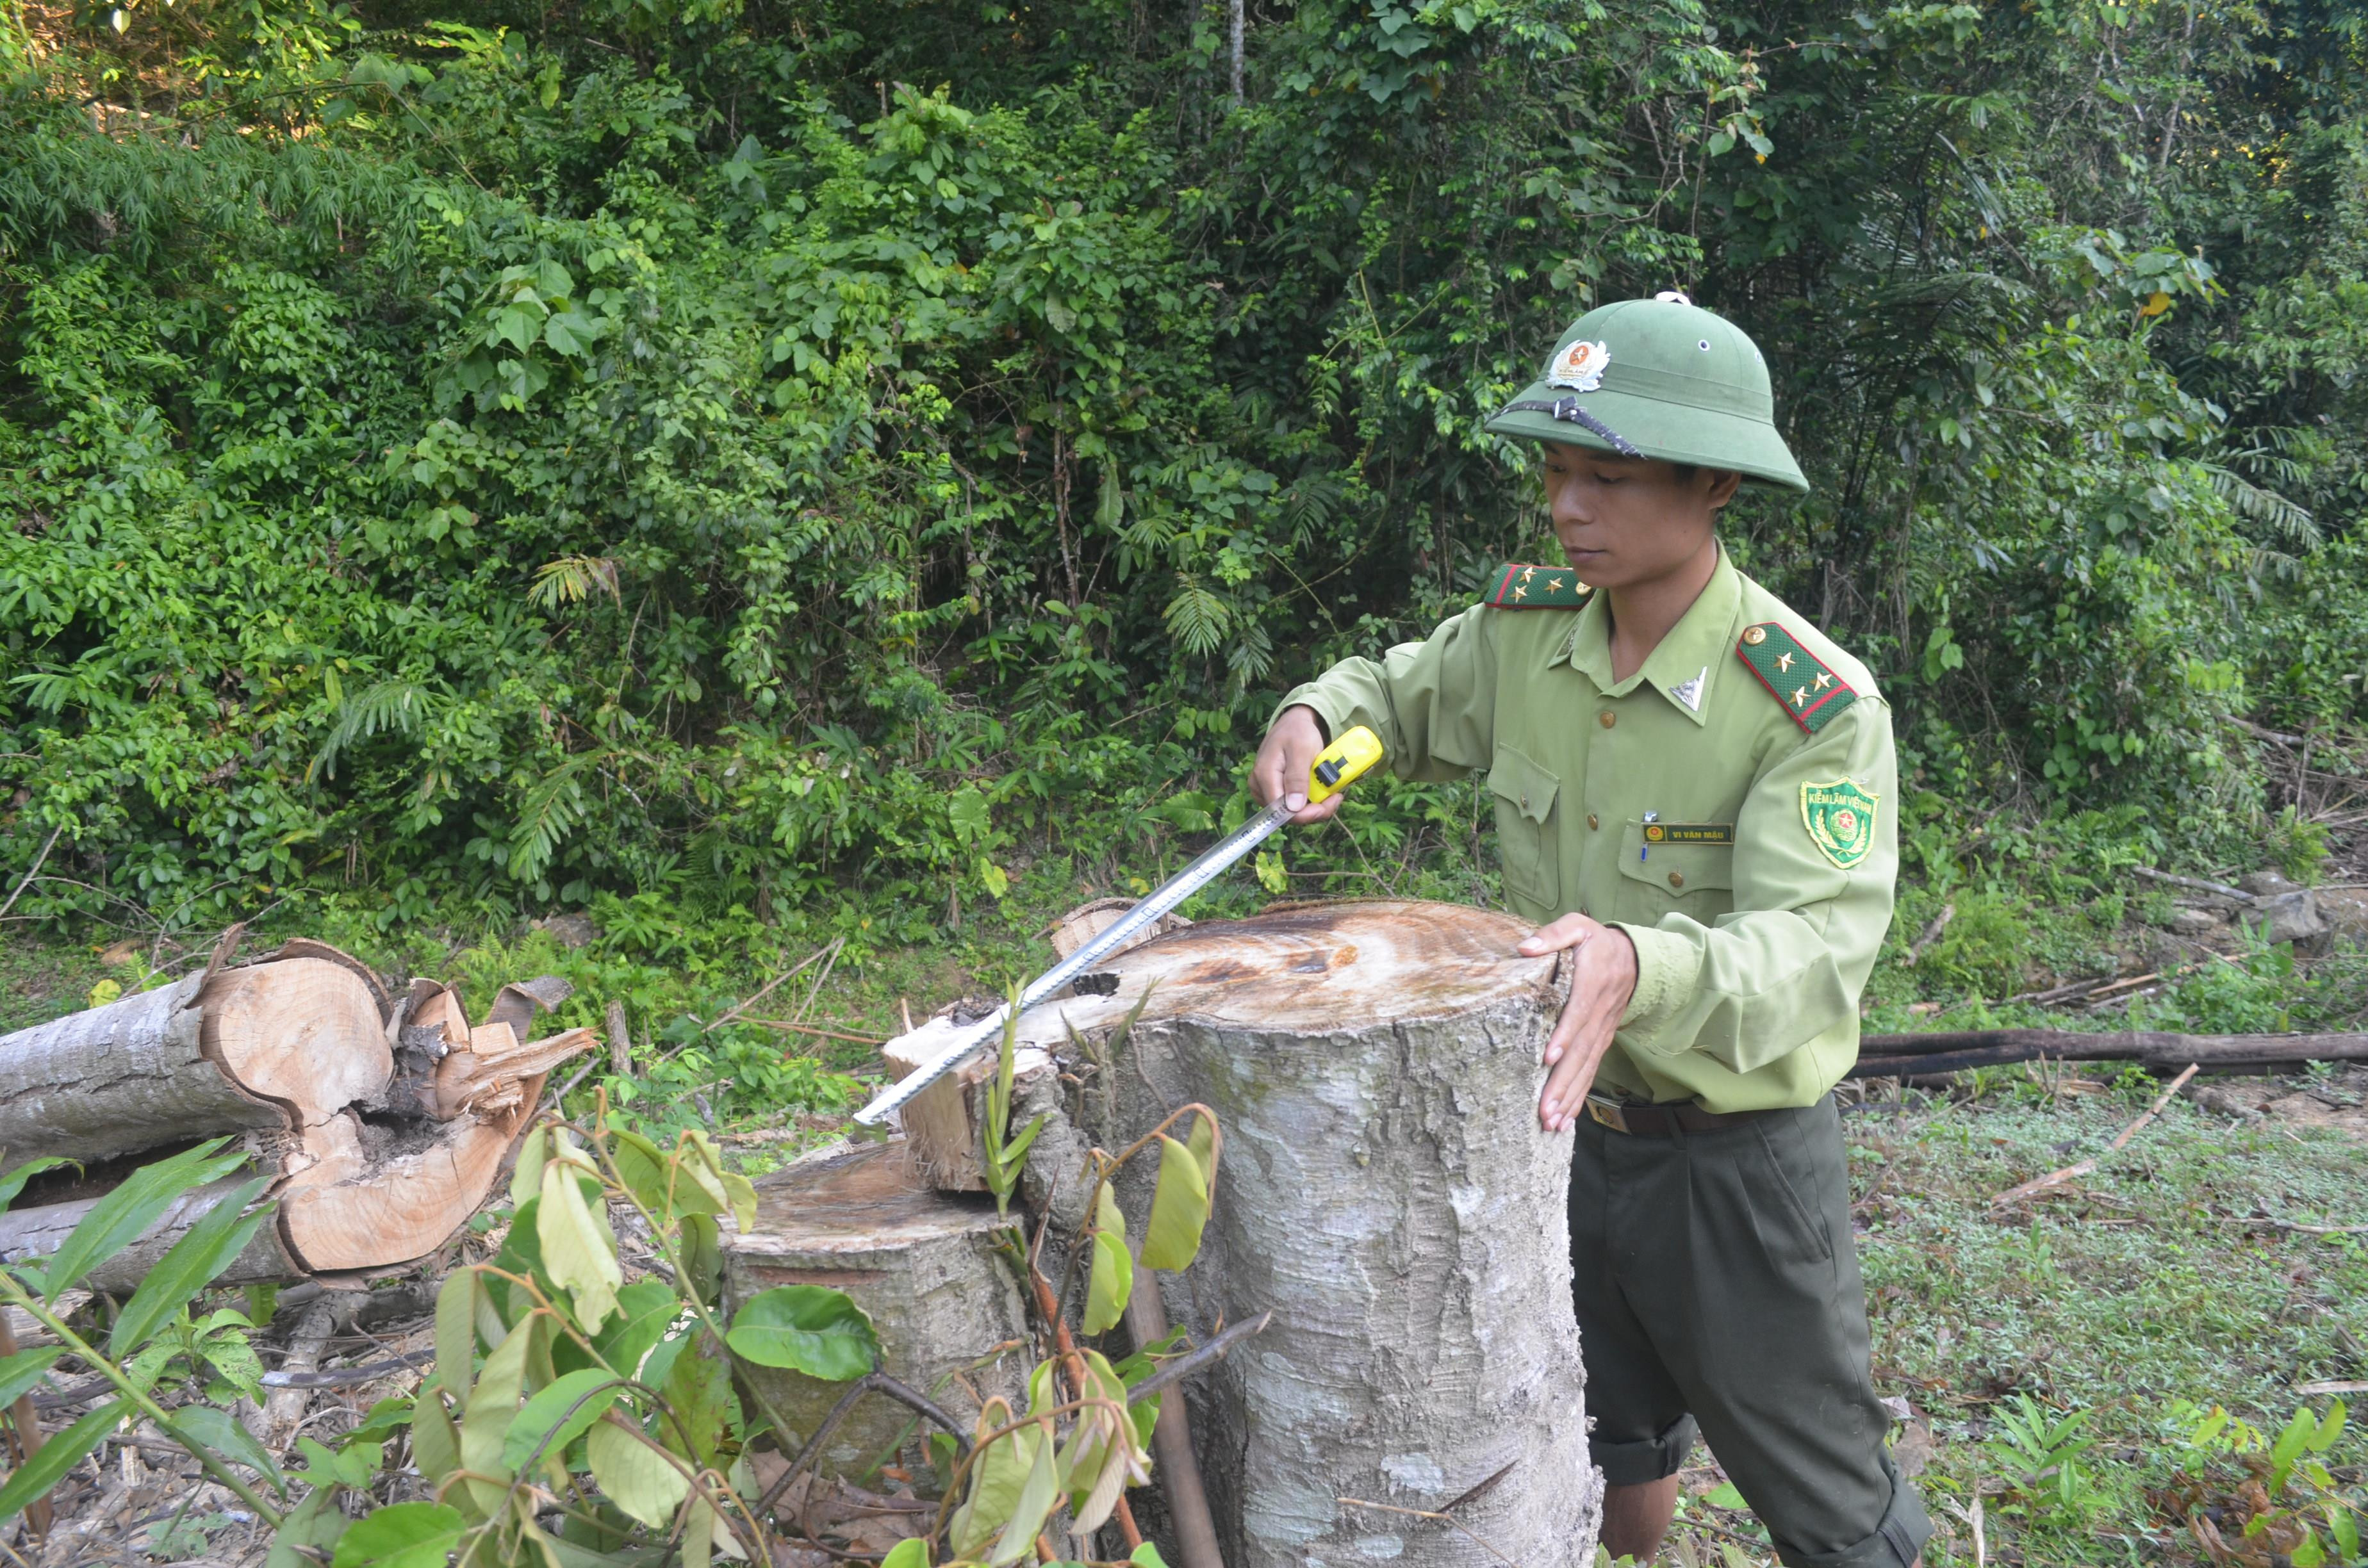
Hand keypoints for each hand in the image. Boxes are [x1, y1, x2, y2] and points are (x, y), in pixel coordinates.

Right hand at [1250, 705, 1342, 824]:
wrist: (1294, 723)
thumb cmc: (1297, 732)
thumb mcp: (1301, 750)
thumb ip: (1297, 778)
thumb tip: (1294, 807)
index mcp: (1265, 776)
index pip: (1282, 811)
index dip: (1307, 814)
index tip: (1331, 802)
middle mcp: (1261, 787)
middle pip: (1288, 814)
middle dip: (1316, 809)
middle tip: (1336, 795)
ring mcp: (1267, 790)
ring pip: (1293, 811)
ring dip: (1315, 806)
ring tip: (1332, 791)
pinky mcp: (1275, 791)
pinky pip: (1293, 804)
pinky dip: (1311, 801)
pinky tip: (1322, 791)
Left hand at [1516, 913, 1638, 1130]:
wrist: (1633, 957)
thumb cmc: (1595, 942)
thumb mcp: (1576, 928)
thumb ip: (1552, 935)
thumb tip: (1525, 947)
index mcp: (1591, 983)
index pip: (1578, 1012)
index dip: (1565, 1035)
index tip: (1549, 1057)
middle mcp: (1599, 1012)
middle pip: (1581, 1051)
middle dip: (1563, 1082)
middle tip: (1545, 1110)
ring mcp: (1602, 1031)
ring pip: (1586, 1067)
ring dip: (1569, 1096)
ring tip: (1551, 1122)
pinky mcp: (1601, 1041)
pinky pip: (1591, 1071)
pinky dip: (1580, 1096)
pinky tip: (1567, 1119)